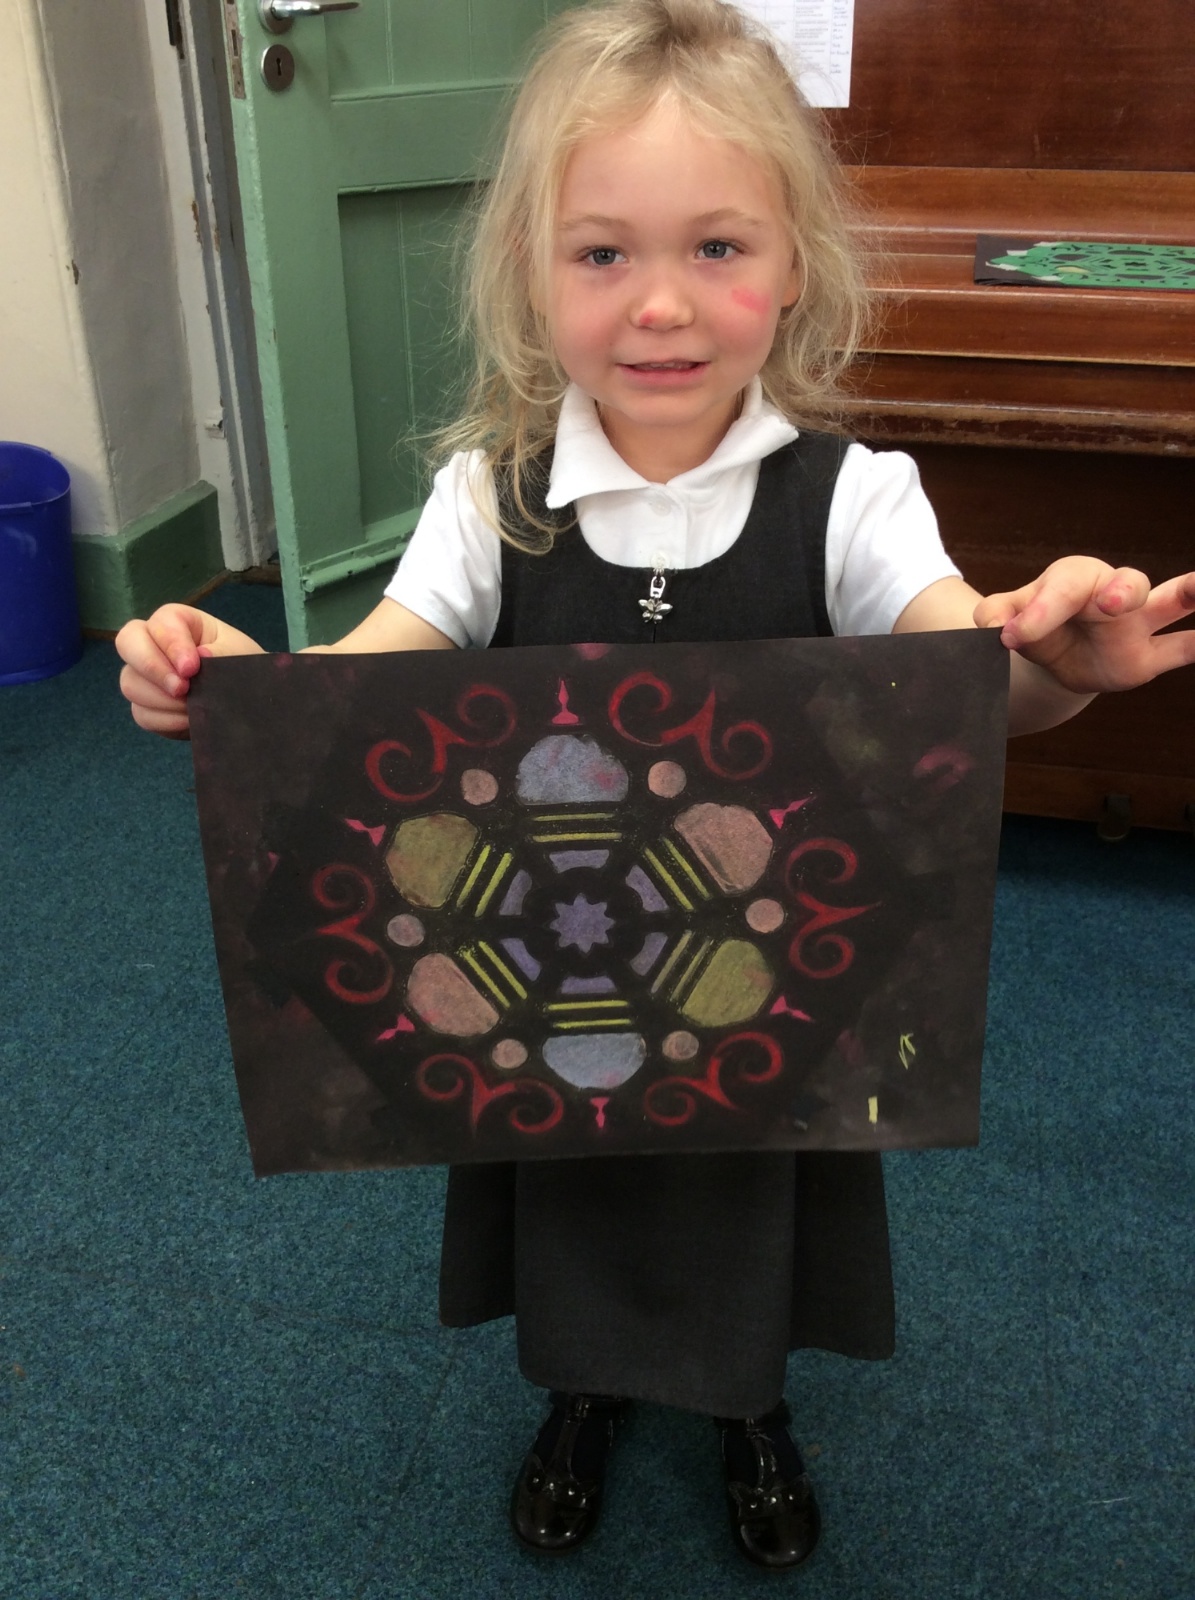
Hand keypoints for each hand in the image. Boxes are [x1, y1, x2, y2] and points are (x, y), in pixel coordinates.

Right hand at [115, 604, 261, 738]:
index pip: (162, 622)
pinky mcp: (147, 706)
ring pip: (131, 683)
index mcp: (179, 622)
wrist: (248, 700)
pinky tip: (189, 721)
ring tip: (193, 707)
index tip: (191, 668)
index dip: (172, 644)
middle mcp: (154, 643)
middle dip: (153, 669)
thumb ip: (220, 654)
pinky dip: (165, 721)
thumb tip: (201, 654)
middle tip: (182, 689)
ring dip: (162, 700)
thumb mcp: (240, 655)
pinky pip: (141, 713)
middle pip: (128, 643)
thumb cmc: (242, 666)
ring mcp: (145, 676)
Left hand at [974, 557, 1194, 694]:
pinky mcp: (1150, 655)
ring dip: (1189, 593)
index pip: (1062, 589)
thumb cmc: (1035, 626)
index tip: (1009, 636)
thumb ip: (996, 615)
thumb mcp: (1007, 618)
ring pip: (1169, 601)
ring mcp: (1137, 623)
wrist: (1054, 657)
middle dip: (1121, 592)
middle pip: (1127, 583)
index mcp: (1074, 579)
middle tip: (1108, 605)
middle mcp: (1112, 592)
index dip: (1038, 612)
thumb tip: (990, 625)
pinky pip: (1181, 647)